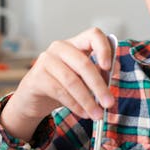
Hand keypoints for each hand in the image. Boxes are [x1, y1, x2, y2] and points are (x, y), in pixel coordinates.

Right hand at [0, 28, 115, 140]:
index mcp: (75, 44)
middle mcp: (60, 48)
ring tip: (97, 114)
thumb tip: (115, 70)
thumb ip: (98, 73)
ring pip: (72, 81)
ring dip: (88, 101)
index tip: (109, 67)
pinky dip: (75, 105)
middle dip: (99, 86)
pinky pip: (60, 91)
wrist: (33, 99)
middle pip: (84, 63)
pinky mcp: (37, 76)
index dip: (103, 48)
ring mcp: (46, 60)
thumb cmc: (61, 85)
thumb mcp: (82, 78)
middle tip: (109, 103)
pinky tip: (83, 113)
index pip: (93, 35)